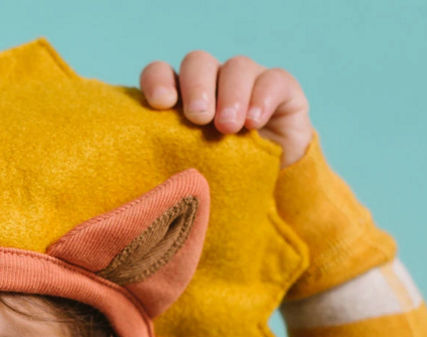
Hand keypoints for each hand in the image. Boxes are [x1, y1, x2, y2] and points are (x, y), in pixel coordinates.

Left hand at [139, 52, 313, 167]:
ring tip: (227, 127)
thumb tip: (145, 183)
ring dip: (231, 95)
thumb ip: (167, 161)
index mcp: (180, 96)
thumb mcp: (189, 169)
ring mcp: (246, 80)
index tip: (160, 104)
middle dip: (196, 87)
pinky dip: (262, 98)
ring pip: (236, 67)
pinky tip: (254, 122)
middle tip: (198, 118)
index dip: (157, 80)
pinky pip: (273, 80)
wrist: (271, 182)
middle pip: (197, 62)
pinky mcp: (281, 87)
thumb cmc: (217, 176)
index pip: (160, 72)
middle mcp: (211, 81)